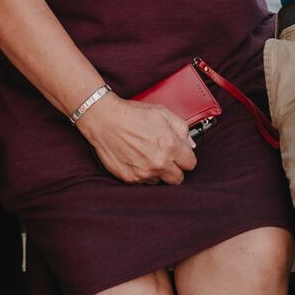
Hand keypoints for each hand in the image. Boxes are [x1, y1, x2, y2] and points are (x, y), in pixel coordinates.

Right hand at [75, 94, 196, 185]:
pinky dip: (143, 174)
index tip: (180, 155)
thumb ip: (181, 128)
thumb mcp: (162, 112)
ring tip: (148, 157)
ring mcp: (144, 173)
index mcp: (170, 146)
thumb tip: (190, 144)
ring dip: (158, 172)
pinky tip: (137, 160)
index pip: (190, 164)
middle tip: (166, 158)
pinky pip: (144, 182)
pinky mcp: (130, 179)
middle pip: (178, 179)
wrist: (105, 120)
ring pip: (161, 181)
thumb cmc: (132, 114)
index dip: (185, 158)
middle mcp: (159, 162)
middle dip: (175, 169)